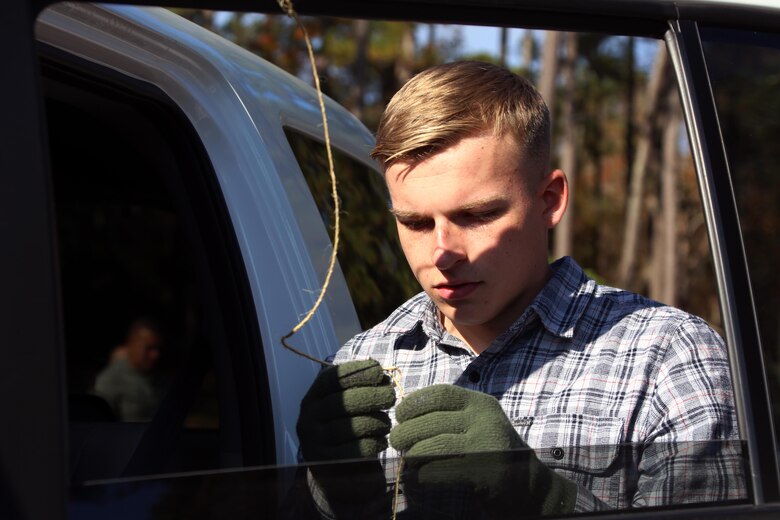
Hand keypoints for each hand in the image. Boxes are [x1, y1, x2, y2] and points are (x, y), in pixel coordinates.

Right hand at [296, 359, 395, 513]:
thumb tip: (383, 376)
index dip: (356, 371)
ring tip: (386, 423)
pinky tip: (381, 441)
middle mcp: (307, 419)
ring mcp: (314, 443)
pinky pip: (357, 449)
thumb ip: (361, 388)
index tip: (379, 371)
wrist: (336, 472)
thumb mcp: (349, 406)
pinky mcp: (327, 464)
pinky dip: (374, 442)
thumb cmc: (347, 429)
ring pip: (351, 426)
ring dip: (376, 421)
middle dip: (371, 395)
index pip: (331, 379)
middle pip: (342, 402)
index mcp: (312, 399)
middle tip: (391, 396)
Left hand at [389, 384, 575, 516]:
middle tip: (396, 440)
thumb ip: (451, 413)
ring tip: (407, 457)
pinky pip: (441, 469)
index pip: (441, 394)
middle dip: (407, 430)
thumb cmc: (491, 450)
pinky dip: (424, 473)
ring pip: (434, 444)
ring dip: (413, 452)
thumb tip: (406, 409)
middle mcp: (485, 420)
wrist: (528, 486)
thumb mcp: (478, 421)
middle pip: (432, 420)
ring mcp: (486, 445)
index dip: (415, 402)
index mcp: (480, 404)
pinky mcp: (483, 472)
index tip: (400, 414)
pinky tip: (421, 475)